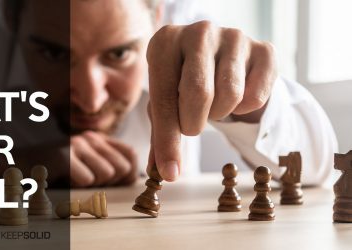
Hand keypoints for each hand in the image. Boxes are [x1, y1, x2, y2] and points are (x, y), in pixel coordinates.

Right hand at [70, 131, 137, 186]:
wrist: (29, 173)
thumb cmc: (68, 178)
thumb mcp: (93, 170)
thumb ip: (115, 170)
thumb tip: (134, 180)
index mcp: (101, 140)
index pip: (131, 153)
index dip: (127, 174)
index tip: (111, 183)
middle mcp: (91, 138)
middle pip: (123, 167)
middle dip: (110, 182)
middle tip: (91, 183)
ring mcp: (78, 144)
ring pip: (107, 173)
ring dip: (95, 185)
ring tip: (79, 181)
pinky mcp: (64, 155)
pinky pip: (87, 178)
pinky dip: (81, 186)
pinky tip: (70, 181)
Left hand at [146, 21, 276, 180]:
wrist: (218, 60)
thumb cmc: (182, 82)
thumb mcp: (165, 102)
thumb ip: (161, 135)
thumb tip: (160, 173)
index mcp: (164, 42)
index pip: (164, 98)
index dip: (167, 140)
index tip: (170, 172)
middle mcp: (198, 31)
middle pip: (199, 93)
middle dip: (194, 124)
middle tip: (192, 126)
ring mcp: (234, 36)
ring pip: (230, 96)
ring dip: (219, 114)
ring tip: (212, 105)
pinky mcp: (264, 48)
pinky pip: (256, 96)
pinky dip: (245, 108)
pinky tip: (236, 97)